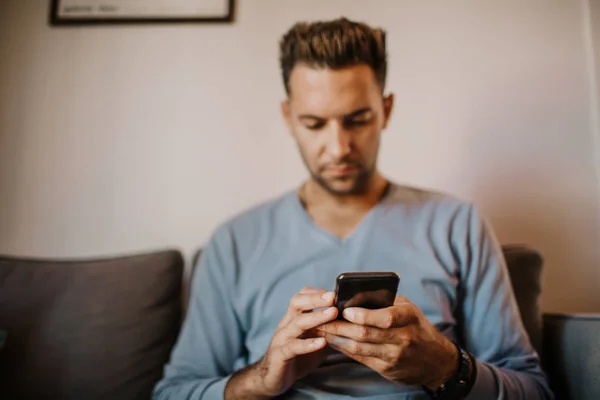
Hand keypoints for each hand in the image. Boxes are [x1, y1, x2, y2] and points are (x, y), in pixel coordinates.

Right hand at [243, 287, 337, 397]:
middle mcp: (287, 324)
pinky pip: (293, 347)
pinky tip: (322, 342)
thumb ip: (331, 330)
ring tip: (333, 313)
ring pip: (297, 322)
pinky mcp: (280, 354)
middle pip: (297, 302)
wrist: (272, 378)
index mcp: (295, 318)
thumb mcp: (317, 340)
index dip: (318, 292)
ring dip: (316, 316)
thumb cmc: (298, 357)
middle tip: (333, 296)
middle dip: (316, 298)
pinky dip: (308, 344)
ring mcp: (282, 338)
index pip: (303, 296)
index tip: (336, 291)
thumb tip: (354, 322)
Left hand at [317, 296, 457, 390]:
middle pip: (366, 334)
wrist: (436, 360)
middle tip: (321, 319)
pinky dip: (344, 349)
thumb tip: (354, 295)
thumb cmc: (417, 327)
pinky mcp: (387, 370)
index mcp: (409, 318)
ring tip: (321, 329)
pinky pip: (360, 358)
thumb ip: (386, 302)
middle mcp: (403, 338)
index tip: (344, 310)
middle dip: (340, 327)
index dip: (363, 315)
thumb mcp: (408, 309)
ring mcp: (395, 356)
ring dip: (337, 339)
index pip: (385, 318)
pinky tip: (333, 341)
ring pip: (359, 348)